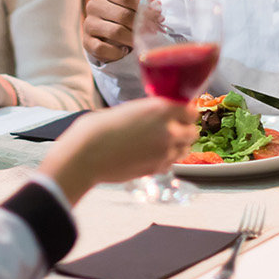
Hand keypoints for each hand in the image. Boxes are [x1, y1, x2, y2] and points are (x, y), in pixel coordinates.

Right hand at [39, 98, 197, 204]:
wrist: (86, 155)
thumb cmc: (98, 129)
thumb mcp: (127, 109)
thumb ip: (148, 112)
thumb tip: (155, 116)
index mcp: (160, 109)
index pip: (191, 110)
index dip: (185, 111)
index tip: (178, 112)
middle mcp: (168, 130)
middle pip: (192, 131)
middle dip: (184, 128)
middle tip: (171, 126)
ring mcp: (164, 152)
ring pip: (185, 148)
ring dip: (178, 144)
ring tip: (162, 142)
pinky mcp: (157, 168)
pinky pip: (172, 162)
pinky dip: (167, 158)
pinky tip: (152, 154)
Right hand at [83, 0, 150, 62]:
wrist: (105, 33)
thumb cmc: (122, 16)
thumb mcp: (133, 6)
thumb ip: (144, 2)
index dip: (144, 7)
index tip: (157, 17)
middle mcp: (94, 5)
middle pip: (122, 15)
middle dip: (141, 25)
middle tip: (153, 32)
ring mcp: (88, 23)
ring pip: (115, 32)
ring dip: (132, 39)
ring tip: (140, 42)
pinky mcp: (86, 41)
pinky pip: (102, 48)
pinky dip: (117, 52)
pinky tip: (124, 50)